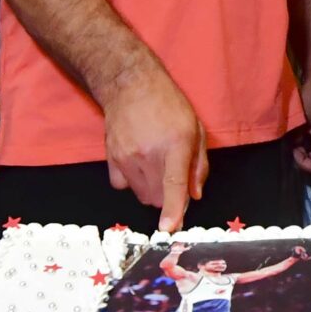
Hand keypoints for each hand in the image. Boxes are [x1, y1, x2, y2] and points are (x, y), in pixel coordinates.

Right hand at [101, 64, 206, 230]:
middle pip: (157, 197)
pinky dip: (132, 183)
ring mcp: (126, 156)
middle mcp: (148, 153)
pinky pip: (122, 186)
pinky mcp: (111, 158)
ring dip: (151, 189)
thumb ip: (198, 165)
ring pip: (141, 195)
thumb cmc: (167, 104)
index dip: (173, 209)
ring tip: (155, 164)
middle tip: (173, 175)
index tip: (169, 227)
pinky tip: (137, 165)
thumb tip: (195, 194)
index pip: (173, 183)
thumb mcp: (195, 128)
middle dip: (168, 196)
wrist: (130, 84)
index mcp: (174, 145)